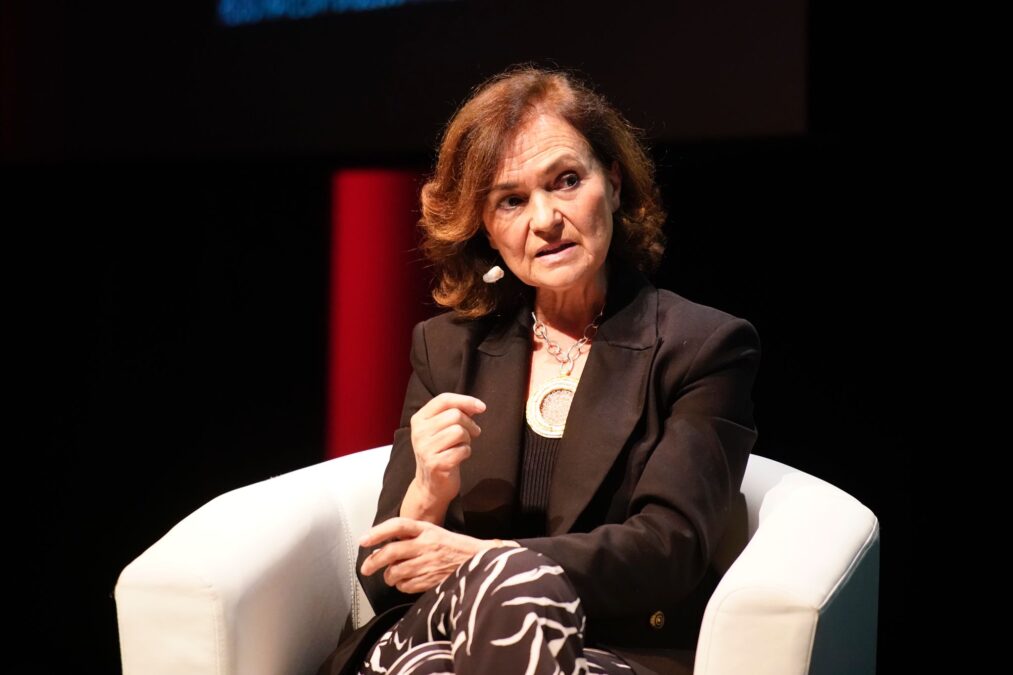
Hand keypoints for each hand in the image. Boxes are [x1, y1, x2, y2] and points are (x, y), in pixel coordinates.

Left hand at [359, 517, 498, 593]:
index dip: (378, 532)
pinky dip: (401, 586)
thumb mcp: (433, 533)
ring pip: (396, 572)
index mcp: (426, 529)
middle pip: (392, 552)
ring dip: (389, 576)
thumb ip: (410, 538)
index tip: (363, 540)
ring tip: (390, 576)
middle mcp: (426, 544)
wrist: (477, 560)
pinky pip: (406, 585)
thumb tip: (381, 549)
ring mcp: (429, 563)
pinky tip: (406, 582)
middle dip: (373, 562)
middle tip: (365, 569)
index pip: (398, 526)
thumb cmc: (452, 546)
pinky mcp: (431, 580)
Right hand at [407, 393, 485, 511]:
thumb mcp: (441, 429)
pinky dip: (466, 452)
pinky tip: (459, 457)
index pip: (443, 399)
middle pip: (455, 415)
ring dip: (468, 439)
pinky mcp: (436, 464)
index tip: (482, 407)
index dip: (465, 400)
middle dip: (470, 424)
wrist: (431, 485)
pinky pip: (462, 450)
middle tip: (472, 434)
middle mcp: (419, 432)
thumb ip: (454, 413)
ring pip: (459, 431)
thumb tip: (475, 405)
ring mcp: (425, 449)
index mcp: (419, 419)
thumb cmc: (440, 452)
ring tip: (462, 446)